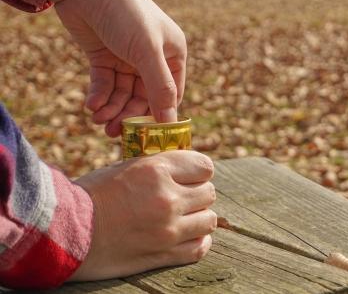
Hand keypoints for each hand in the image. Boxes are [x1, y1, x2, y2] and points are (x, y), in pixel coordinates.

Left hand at [51, 0, 185, 136]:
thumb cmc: (126, 13)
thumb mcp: (147, 51)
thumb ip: (159, 87)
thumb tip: (170, 122)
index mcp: (172, 54)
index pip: (171, 94)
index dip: (160, 115)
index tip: (148, 137)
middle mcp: (152, 58)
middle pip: (144, 98)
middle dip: (129, 115)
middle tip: (114, 133)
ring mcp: (127, 58)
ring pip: (122, 94)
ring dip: (111, 109)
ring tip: (99, 120)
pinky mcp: (104, 57)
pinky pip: (105, 84)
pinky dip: (99, 96)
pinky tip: (91, 105)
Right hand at [69, 151, 216, 280]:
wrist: (64, 232)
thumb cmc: (91, 195)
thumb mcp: (126, 167)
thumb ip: (159, 167)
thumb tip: (186, 167)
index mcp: (156, 170)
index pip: (204, 166)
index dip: (198, 170)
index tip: (191, 175)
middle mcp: (167, 198)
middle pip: (208, 192)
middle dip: (198, 192)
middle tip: (184, 196)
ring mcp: (168, 228)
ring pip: (210, 219)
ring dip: (199, 216)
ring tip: (185, 217)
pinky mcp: (164, 254)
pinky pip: (201, 247)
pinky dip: (199, 240)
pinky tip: (188, 235)